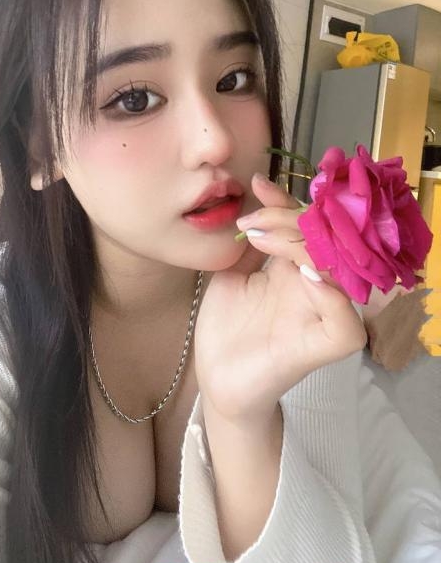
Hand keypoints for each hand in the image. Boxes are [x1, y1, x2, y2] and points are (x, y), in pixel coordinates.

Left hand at [194, 173, 367, 426]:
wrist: (216, 376)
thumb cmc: (226, 325)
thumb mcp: (232, 271)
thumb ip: (249, 240)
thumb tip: (256, 194)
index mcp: (295, 267)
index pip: (306, 226)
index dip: (287, 203)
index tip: (258, 185)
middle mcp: (315, 287)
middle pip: (326, 241)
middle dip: (291, 219)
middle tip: (252, 220)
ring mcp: (320, 316)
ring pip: (341, 273)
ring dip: (306, 247)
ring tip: (266, 239)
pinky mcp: (320, 348)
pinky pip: (346, 325)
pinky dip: (332, 297)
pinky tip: (306, 276)